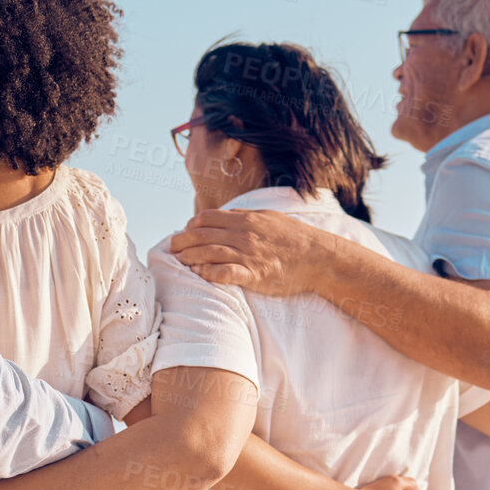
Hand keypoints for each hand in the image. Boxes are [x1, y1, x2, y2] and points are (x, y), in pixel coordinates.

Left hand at [168, 209, 328, 295]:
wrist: (317, 257)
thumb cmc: (293, 237)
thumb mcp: (269, 218)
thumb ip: (245, 216)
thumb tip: (224, 214)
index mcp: (245, 219)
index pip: (207, 218)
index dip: (191, 225)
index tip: (185, 232)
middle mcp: (243, 234)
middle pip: (202, 235)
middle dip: (183, 241)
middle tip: (172, 249)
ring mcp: (248, 254)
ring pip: (209, 253)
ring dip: (190, 257)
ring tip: (180, 261)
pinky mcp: (254, 274)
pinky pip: (225, 273)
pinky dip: (209, 273)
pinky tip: (199, 274)